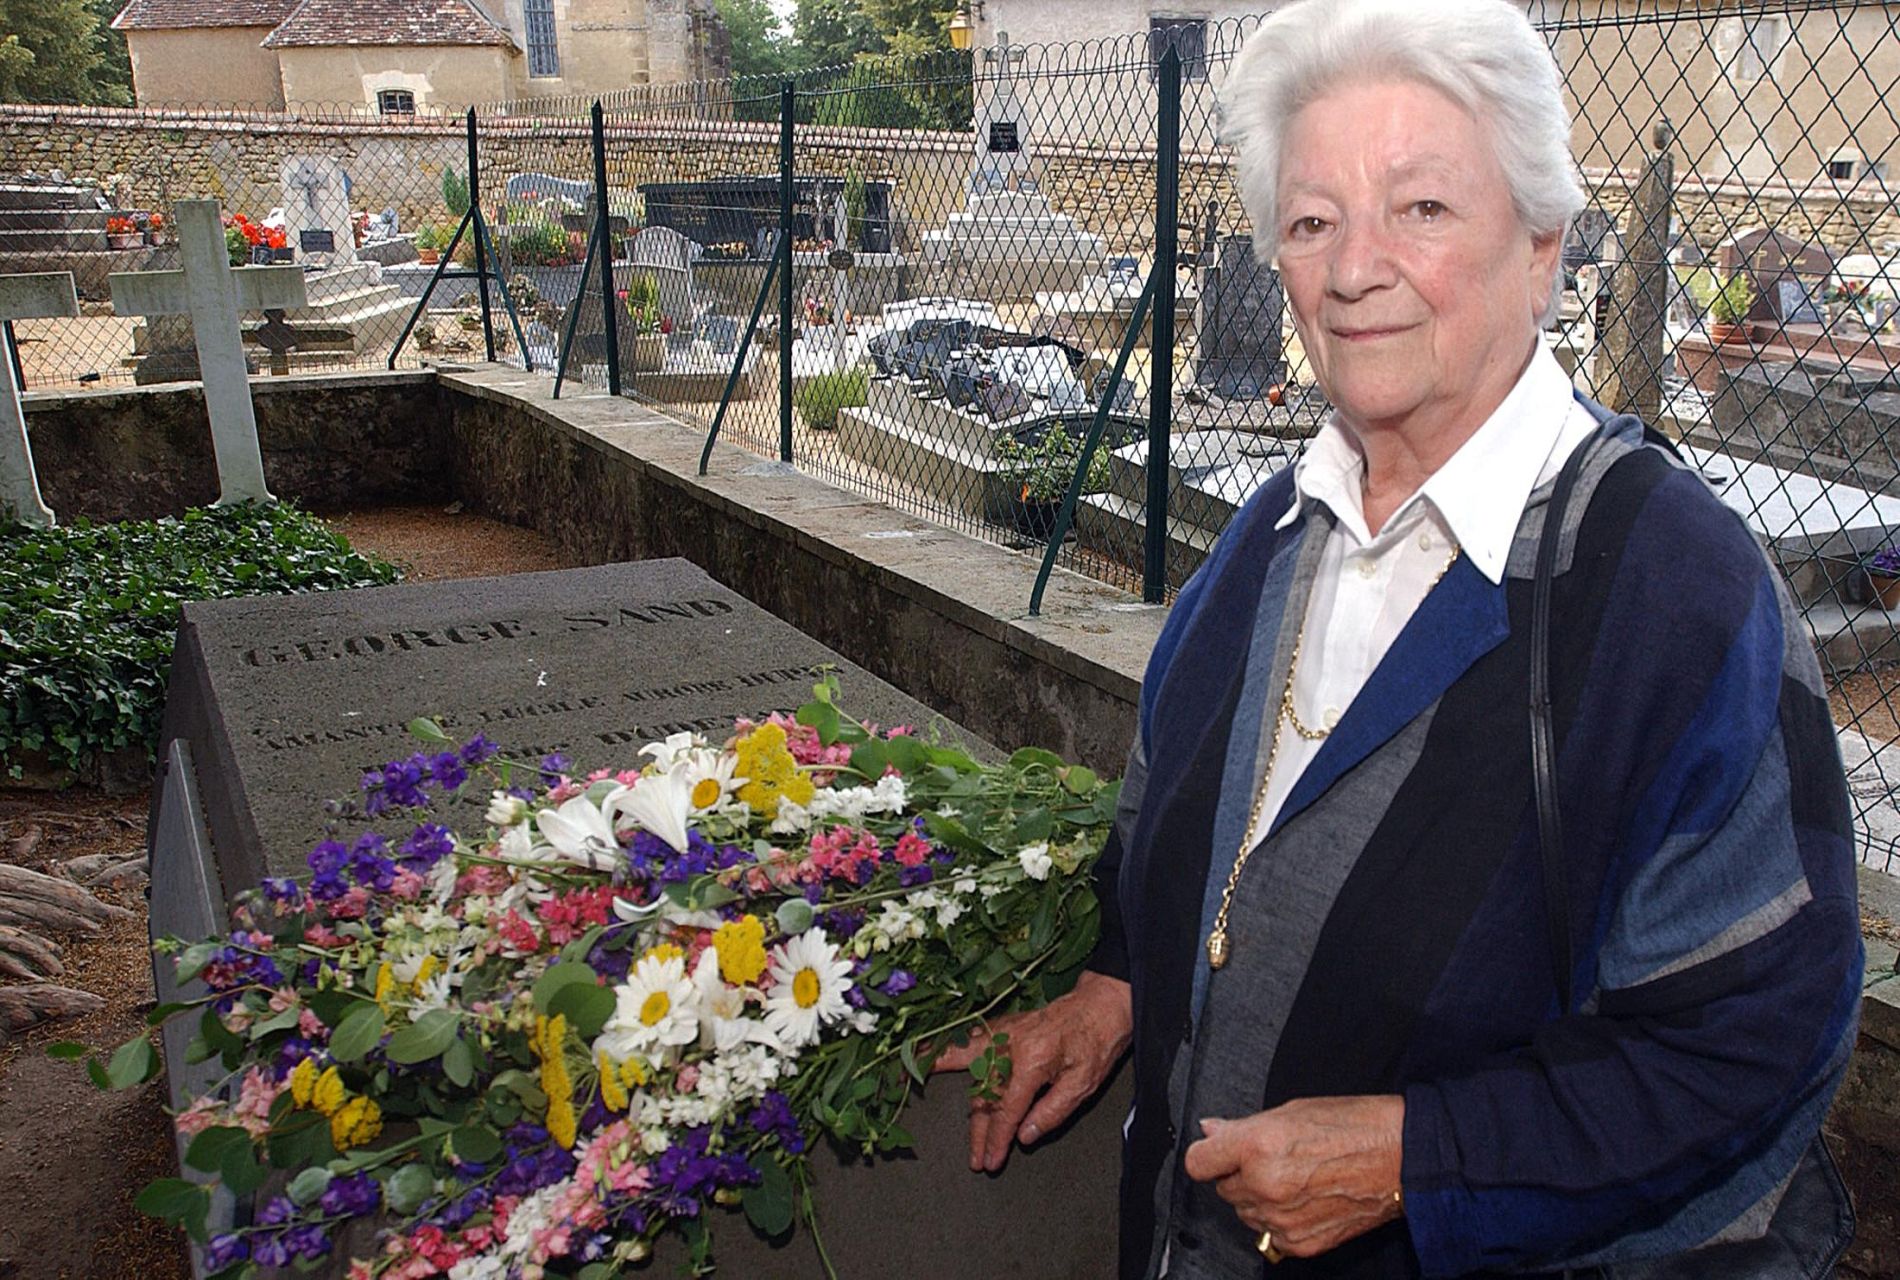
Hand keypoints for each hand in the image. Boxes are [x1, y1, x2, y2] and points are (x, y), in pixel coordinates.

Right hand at [930, 971, 1131, 1172]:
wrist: (1099, 1003)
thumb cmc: (1096, 1042)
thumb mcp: (1083, 1083)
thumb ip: (1051, 1113)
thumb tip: (1023, 1136)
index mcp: (1031, 1061)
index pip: (1006, 1110)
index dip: (997, 1140)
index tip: (990, 1161)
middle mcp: (1009, 1045)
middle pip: (981, 1094)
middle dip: (976, 1130)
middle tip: (974, 1159)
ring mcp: (1002, 1032)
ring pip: (963, 1061)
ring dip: (937, 1073)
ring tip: (907, 1078)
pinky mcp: (1001, 1026)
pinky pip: (967, 1041)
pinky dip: (945, 1048)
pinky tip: (928, 1052)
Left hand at [1182, 1095, 1405, 1258]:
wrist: (1402, 1159)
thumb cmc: (1354, 1127)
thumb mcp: (1291, 1111)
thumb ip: (1243, 1127)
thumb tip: (1212, 1130)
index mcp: (1258, 1145)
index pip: (1198, 1161)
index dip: (1208, 1153)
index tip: (1217, 1151)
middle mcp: (1264, 1184)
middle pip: (1223, 1188)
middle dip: (1240, 1174)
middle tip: (1273, 1159)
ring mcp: (1281, 1219)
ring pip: (1246, 1212)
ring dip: (1259, 1198)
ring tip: (1295, 1178)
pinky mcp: (1298, 1242)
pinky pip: (1269, 1235)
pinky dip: (1280, 1221)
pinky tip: (1305, 1199)